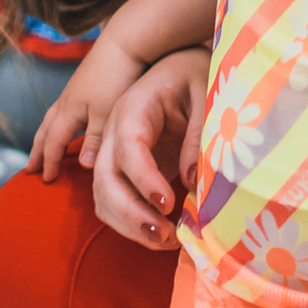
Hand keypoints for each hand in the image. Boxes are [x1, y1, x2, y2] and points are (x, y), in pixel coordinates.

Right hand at [27, 35, 144, 180]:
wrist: (125, 41)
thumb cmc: (117, 79)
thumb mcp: (106, 114)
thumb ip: (94, 140)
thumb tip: (81, 165)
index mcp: (68, 111)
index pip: (53, 143)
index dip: (49, 162)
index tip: (45, 180)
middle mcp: (66, 101)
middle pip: (46, 131)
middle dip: (38, 151)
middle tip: (29, 168)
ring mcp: (74, 90)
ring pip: (53, 118)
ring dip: (45, 135)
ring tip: (42, 146)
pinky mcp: (85, 82)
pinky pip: (64, 108)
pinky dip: (59, 122)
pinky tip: (68, 121)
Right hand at [90, 49, 209, 249]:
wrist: (179, 66)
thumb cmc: (194, 78)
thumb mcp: (204, 97)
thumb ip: (198, 137)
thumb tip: (192, 181)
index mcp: (133, 107)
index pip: (128, 148)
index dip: (144, 179)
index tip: (168, 205)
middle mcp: (113, 130)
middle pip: (105, 177)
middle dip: (132, 212)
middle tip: (167, 236)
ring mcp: (112, 150)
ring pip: (103, 194)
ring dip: (129, 224)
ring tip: (166, 242)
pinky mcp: (120, 167)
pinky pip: (111, 199)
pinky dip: (129, 222)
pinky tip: (158, 235)